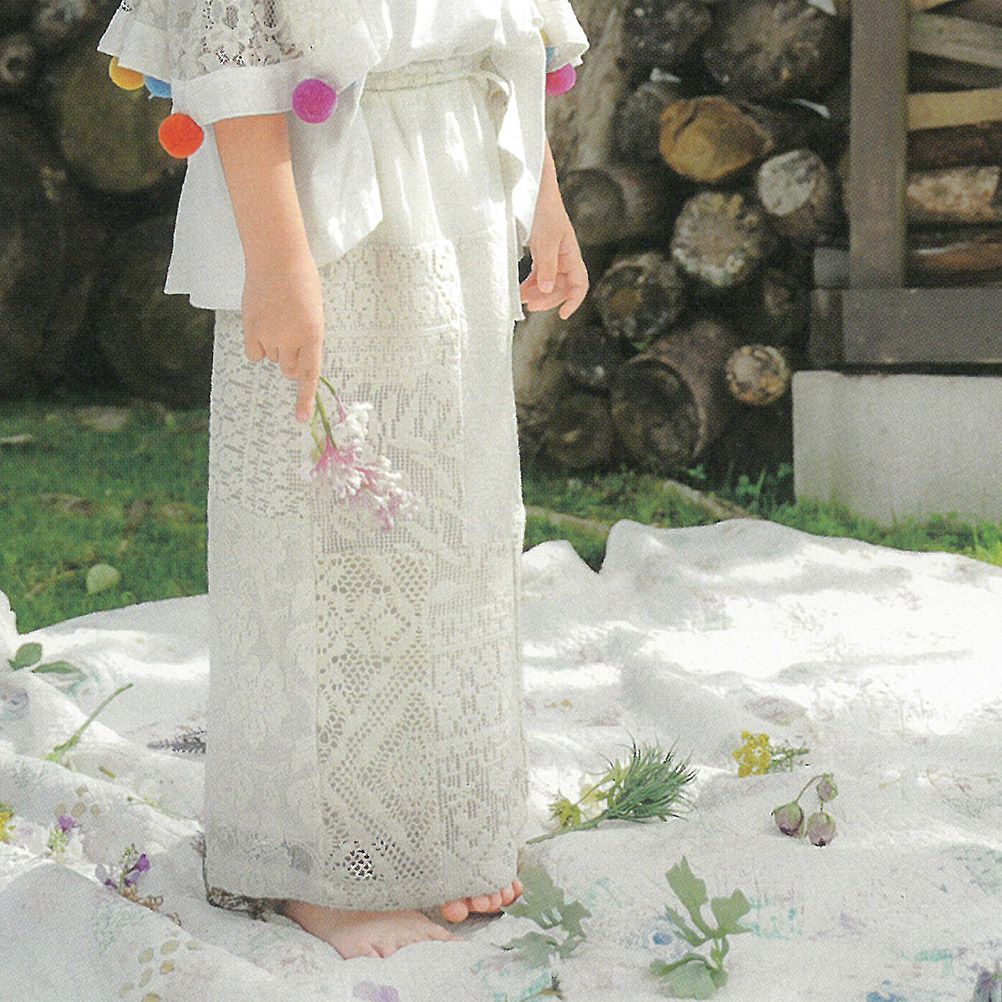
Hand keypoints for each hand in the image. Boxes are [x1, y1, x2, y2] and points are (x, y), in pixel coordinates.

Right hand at [242, 250, 324, 422]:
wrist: (276, 258)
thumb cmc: (302, 281)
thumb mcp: (315, 312)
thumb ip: (308, 338)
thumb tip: (295, 360)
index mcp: (313, 335)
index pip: (310, 374)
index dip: (305, 399)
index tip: (301, 418)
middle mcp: (291, 339)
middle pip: (290, 369)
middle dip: (293, 360)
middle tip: (292, 336)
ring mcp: (269, 335)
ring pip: (273, 359)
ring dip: (276, 348)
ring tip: (278, 320)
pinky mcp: (250, 329)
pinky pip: (254, 354)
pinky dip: (258, 346)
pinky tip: (261, 325)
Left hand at [520, 143, 588, 318]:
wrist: (534, 190)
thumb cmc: (544, 211)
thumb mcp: (545, 240)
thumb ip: (546, 266)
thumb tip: (546, 290)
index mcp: (572, 254)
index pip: (580, 284)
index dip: (574, 301)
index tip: (564, 314)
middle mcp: (565, 258)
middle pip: (562, 288)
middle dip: (548, 299)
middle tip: (530, 306)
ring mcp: (553, 256)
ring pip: (548, 283)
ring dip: (537, 294)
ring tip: (521, 299)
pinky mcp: (542, 253)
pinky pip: (539, 275)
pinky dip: (530, 284)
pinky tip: (520, 290)